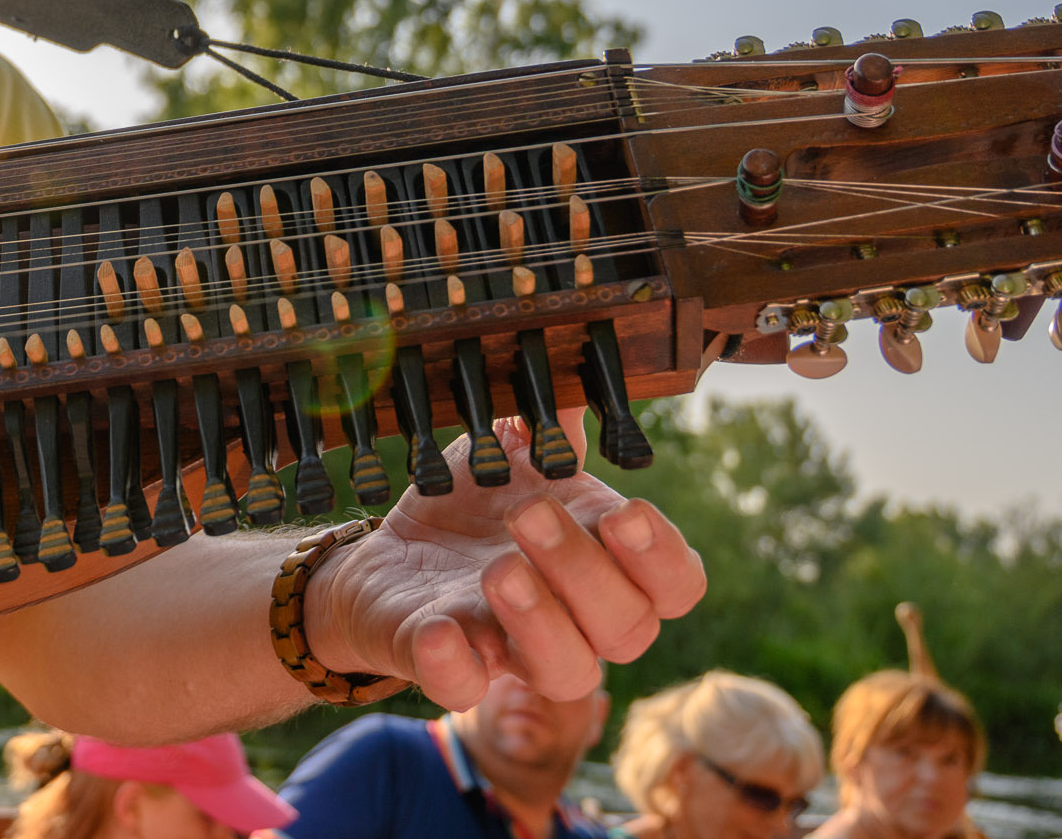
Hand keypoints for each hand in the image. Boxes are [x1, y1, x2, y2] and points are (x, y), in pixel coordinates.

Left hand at [304, 411, 704, 709]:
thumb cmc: (471, 509)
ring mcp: (513, 650)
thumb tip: (577, 373)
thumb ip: (552, 428)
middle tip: (529, 515)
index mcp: (607, 563)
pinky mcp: (449, 667)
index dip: (662, 559)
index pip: (674, 585)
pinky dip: (455, 666)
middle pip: (626, 627)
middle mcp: (576, 620)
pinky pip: (464, 688)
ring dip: (540, 622)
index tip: (628, 513)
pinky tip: (441, 629)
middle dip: (584, 571)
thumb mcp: (510, 455)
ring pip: (564, 670)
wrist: (387, 554)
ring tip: (500, 570)